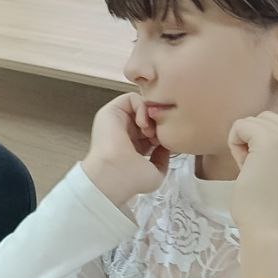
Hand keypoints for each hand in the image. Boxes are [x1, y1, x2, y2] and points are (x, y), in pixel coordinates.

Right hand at [81, 93, 170, 207]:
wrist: (115, 174)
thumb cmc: (132, 179)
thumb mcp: (155, 172)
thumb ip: (163, 158)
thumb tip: (166, 146)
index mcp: (133, 145)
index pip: (153, 129)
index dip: (163, 131)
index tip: (165, 143)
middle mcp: (125, 130)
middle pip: (148, 115)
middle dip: (158, 123)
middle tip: (158, 136)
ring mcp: (117, 119)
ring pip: (141, 105)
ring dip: (150, 115)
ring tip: (150, 131)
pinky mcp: (111, 110)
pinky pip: (131, 98)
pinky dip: (142, 107)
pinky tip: (144, 124)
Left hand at [228, 111, 277, 240]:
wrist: (269, 226)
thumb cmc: (269, 204)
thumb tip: (260, 123)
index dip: (266, 143)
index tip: (271, 170)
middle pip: (267, 118)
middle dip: (254, 141)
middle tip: (259, 170)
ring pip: (253, 121)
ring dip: (244, 143)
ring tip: (253, 169)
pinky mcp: (270, 139)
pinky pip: (239, 125)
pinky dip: (234, 143)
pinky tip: (244, 165)